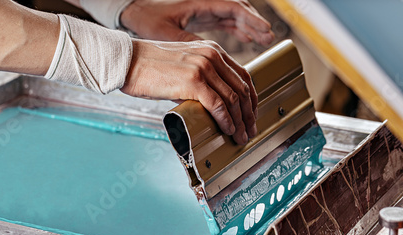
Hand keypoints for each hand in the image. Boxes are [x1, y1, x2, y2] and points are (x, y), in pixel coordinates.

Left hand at [120, 0, 273, 43]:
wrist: (133, 12)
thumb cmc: (146, 19)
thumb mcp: (169, 35)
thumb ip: (190, 45)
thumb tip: (211, 60)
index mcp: (200, 2)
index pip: (233, 8)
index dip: (252, 19)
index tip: (265, 31)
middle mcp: (205, 3)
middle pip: (239, 10)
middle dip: (255, 23)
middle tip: (269, 38)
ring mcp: (204, 9)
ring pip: (234, 15)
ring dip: (249, 26)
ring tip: (264, 39)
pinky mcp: (201, 17)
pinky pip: (225, 21)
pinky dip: (238, 29)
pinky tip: (248, 38)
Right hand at [121, 39, 256, 144]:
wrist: (127, 62)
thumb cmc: (149, 68)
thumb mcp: (182, 68)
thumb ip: (199, 82)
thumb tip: (209, 107)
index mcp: (211, 50)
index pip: (242, 75)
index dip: (250, 99)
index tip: (250, 115)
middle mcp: (212, 55)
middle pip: (241, 88)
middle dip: (248, 113)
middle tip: (249, 130)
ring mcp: (203, 67)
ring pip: (232, 98)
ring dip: (239, 121)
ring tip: (240, 135)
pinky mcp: (193, 81)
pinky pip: (218, 105)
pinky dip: (225, 120)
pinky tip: (227, 130)